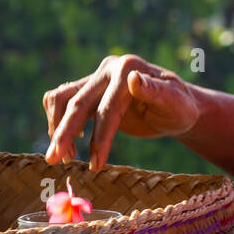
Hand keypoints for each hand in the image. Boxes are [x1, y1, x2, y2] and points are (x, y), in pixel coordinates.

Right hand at [43, 54, 201, 169]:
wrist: (175, 106)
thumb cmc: (179, 107)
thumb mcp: (175, 103)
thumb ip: (156, 91)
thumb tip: (134, 79)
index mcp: (128, 68)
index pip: (107, 107)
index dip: (100, 137)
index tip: (96, 164)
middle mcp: (108, 69)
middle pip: (77, 102)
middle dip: (64, 132)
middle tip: (54, 160)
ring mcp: (97, 78)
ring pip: (62, 97)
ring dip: (57, 126)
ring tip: (64, 156)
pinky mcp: (90, 90)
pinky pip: (63, 100)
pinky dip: (58, 120)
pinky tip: (70, 143)